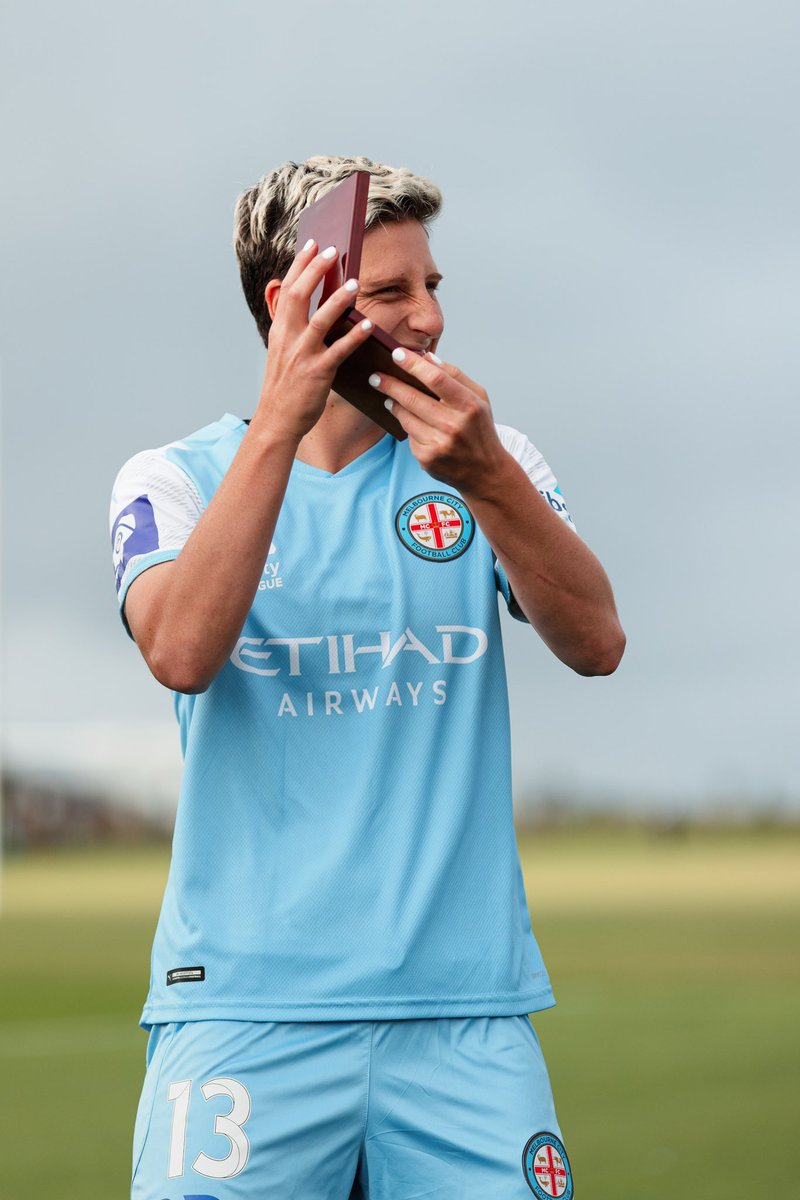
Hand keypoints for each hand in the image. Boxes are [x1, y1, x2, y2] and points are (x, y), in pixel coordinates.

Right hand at [251, 240, 374, 443]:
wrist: (278, 420)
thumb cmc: (285, 386)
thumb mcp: (282, 351)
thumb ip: (293, 327)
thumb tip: (310, 303)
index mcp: (280, 330)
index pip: (288, 289)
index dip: (300, 265)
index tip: (312, 244)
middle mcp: (288, 338)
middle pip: (300, 296)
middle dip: (315, 270)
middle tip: (332, 250)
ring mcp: (302, 355)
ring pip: (320, 320)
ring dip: (337, 299)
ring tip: (354, 283)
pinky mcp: (318, 373)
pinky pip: (339, 351)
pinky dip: (353, 336)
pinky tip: (367, 325)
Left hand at [368, 349, 505, 490]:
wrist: (485, 472)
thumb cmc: (479, 429)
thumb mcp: (479, 398)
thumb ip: (455, 375)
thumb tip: (427, 358)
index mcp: (468, 406)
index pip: (436, 379)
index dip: (413, 365)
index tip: (396, 354)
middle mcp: (453, 426)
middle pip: (413, 398)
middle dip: (390, 384)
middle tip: (375, 376)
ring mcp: (438, 444)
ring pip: (405, 417)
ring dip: (394, 404)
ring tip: (389, 397)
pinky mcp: (427, 459)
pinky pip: (408, 435)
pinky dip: (407, 426)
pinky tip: (409, 422)